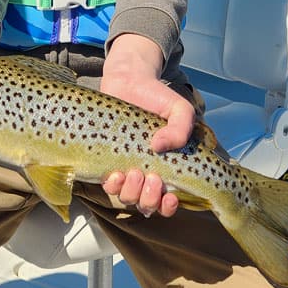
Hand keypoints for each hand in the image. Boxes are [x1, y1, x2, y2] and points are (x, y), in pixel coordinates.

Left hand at [99, 34, 194, 217]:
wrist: (128, 80)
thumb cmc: (156, 97)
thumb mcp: (179, 109)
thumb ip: (181, 128)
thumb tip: (159, 146)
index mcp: (167, 167)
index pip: (168, 201)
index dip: (169, 207)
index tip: (170, 197)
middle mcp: (146, 172)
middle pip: (147, 205)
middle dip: (149, 199)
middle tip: (151, 177)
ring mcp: (126, 168)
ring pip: (127, 198)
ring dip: (132, 192)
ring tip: (134, 173)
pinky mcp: (106, 160)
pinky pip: (107, 185)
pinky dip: (112, 185)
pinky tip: (116, 174)